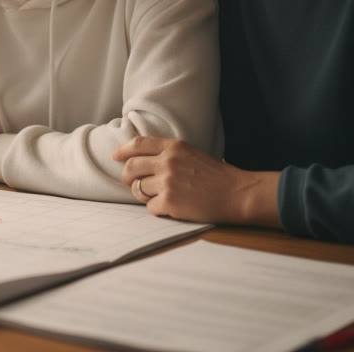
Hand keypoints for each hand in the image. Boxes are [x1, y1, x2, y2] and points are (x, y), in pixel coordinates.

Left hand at [113, 137, 279, 226]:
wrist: (238, 193)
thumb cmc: (217, 176)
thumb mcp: (191, 153)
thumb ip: (168, 153)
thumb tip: (140, 159)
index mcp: (173, 147)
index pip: (137, 144)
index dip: (122, 151)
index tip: (115, 156)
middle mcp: (167, 162)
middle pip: (131, 167)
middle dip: (127, 177)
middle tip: (131, 183)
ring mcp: (168, 182)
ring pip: (138, 189)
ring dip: (144, 195)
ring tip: (159, 196)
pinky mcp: (170, 202)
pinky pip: (150, 207)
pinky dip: (157, 209)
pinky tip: (171, 207)